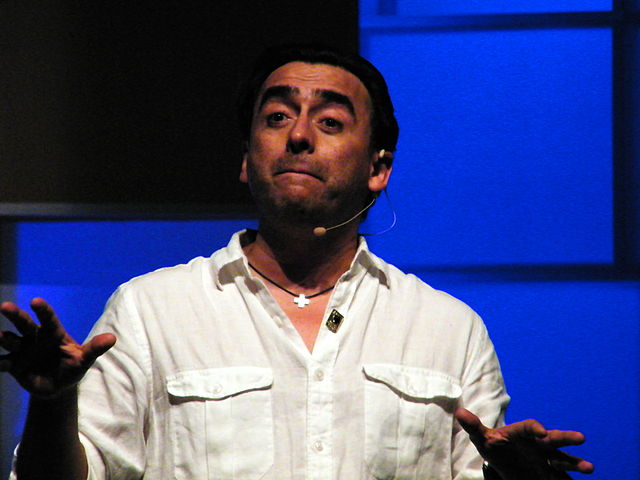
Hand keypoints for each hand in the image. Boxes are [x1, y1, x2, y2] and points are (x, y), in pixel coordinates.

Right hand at [0, 298, 115, 398]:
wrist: (58, 387)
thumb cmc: (73, 367)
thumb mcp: (84, 360)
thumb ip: (95, 349)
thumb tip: (112, 338)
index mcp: (54, 334)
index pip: (48, 319)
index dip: (43, 310)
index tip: (36, 301)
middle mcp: (36, 338)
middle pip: (24, 323)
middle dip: (14, 315)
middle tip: (4, 306)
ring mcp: (23, 350)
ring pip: (10, 340)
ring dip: (4, 338)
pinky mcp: (13, 364)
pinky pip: (3, 361)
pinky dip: (0, 361)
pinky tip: (2, 362)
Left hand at [455, 408, 593, 479]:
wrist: (503, 460)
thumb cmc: (494, 446)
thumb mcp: (482, 439)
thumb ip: (473, 427)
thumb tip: (460, 412)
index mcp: (521, 432)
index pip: (528, 427)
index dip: (535, 428)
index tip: (541, 432)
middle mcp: (537, 443)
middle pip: (552, 438)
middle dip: (565, 438)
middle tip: (581, 438)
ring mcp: (546, 458)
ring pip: (562, 459)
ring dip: (575, 462)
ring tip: (589, 467)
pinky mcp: (550, 473)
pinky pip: (563, 476)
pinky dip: (571, 478)